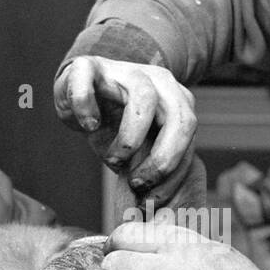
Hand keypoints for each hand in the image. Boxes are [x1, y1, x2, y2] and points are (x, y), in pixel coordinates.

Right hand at [54, 56, 196, 201]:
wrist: (82, 92)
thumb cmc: (114, 124)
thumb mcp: (140, 148)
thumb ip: (154, 165)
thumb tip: (156, 204)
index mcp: (176, 101)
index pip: (188, 135)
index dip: (173, 171)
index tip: (153, 198)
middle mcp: (159, 82)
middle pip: (178, 116)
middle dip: (162, 158)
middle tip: (138, 182)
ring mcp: (126, 70)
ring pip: (143, 96)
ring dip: (130, 138)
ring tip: (113, 160)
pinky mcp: (90, 65)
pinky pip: (90, 80)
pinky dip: (87, 106)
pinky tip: (88, 126)